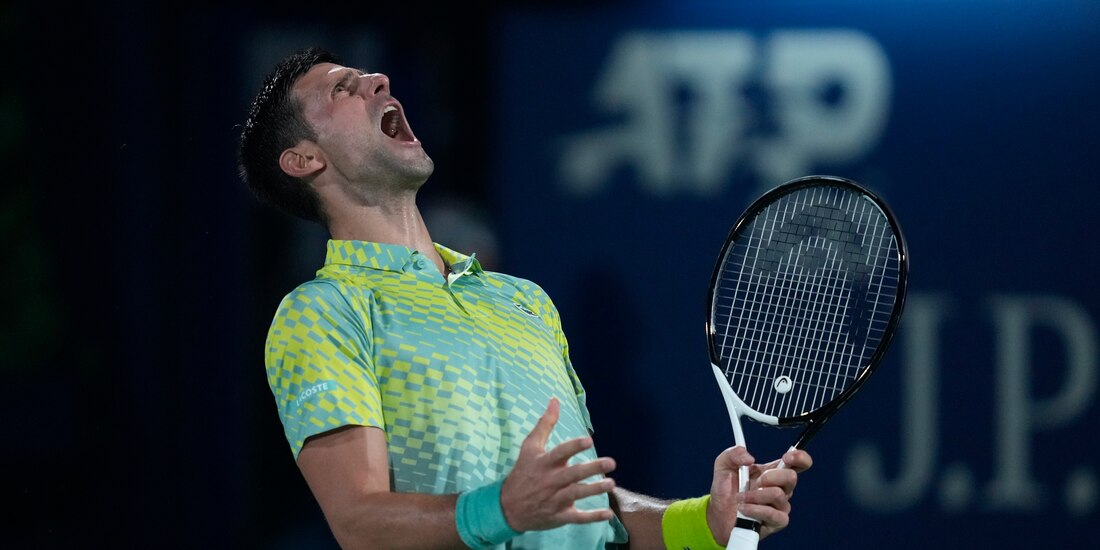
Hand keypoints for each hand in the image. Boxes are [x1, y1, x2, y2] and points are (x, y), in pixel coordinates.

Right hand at [499, 397, 617, 531]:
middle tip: (611, 462)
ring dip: (595, 489)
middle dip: (592, 468)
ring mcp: (555, 499)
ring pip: (577, 494)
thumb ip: (545, 424)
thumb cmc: (523, 472)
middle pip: (574, 474)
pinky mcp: (559, 516)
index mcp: (544, 463)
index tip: (589, 440)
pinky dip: (593, 517)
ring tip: (611, 484)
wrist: (508, 507)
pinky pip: (578, 518)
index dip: (574, 446)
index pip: (560, 453)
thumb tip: (555, 400)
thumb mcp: (530, 447)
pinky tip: (608, 514)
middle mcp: (551, 481)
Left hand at [707, 446, 813, 543]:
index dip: (800, 458)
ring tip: (740, 498)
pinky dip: (755, 510)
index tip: (787, 457)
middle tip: (755, 482)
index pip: (798, 463)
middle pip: (791, 477)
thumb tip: (750, 458)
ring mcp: (780, 506)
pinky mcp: (776, 522)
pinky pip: (774, 515)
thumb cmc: (726, 489)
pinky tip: (743, 509)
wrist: (718, 514)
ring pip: (778, 495)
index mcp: (772, 472)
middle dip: (771, 476)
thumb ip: (734, 454)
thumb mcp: (724, 465)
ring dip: (755, 495)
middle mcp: (780, 488)